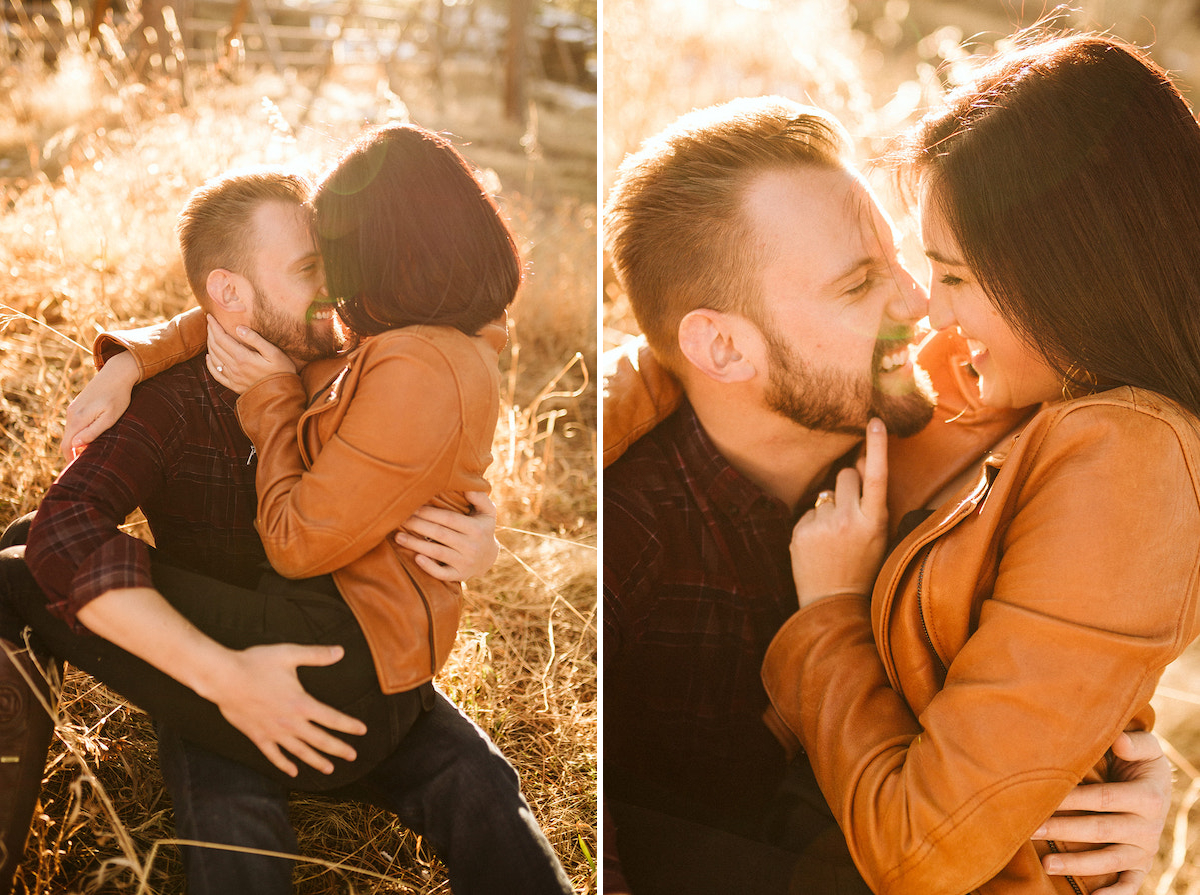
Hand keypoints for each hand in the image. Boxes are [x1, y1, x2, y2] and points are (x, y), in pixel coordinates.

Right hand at [62, 350, 138, 460]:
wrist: (117, 373)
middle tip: (86, 466)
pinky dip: (79, 435)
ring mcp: (73, 409)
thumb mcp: (110, 417)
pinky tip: (90, 439)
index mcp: (78, 420)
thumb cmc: (118, 397)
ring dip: (76, 445)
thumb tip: (75, 446)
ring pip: (70, 433)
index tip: (80, 471)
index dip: (72, 460)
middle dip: (73, 455)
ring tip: (89, 455)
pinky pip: (74, 425)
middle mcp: (71, 415)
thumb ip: (93, 431)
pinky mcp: (77, 406)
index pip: (68, 447)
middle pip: (67, 441)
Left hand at [206, 315, 295, 393]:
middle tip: (209, 323)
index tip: (210, 316)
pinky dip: (210, 364)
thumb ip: (255, 339)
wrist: (283, 395)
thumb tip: (239, 328)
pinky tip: (209, 357)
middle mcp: (234, 367)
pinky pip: (216, 374)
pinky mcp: (234, 385)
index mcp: (242, 357)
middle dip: (210, 333)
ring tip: (210, 335)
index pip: (221, 338)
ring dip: (209, 345)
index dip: (214, 326)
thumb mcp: (274, 352)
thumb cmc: (282, 371)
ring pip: (214, 358)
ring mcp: (233, 378)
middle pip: (215, 346)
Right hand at [206, 642, 367, 777]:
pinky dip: (284, 764)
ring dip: (316, 761)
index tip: (362, 731)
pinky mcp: (257, 736)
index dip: (349, 725)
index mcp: (301, 703)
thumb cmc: (256, 663)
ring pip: (300, 751)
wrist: (223, 678)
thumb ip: (317, 655)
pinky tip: (293, 771)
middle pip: (320, 740)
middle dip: (339, 748)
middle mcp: (290, 722)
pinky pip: (274, 755)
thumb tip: (340, 651)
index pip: (332, 718)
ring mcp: (273, 732)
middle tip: (353, 756)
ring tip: (330, 769)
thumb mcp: (289, 654)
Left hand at [393, 491, 499, 579]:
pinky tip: (415, 558)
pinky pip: (442, 573)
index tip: (413, 507)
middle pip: (440, 534)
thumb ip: (479, 497)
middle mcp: (472, 546)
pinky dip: (429, 567)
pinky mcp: (460, 576)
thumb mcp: (487, 512)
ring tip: (398, 537)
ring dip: (416, 544)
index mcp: (477, 529)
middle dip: (418, 526)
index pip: (449, 519)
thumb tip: (468, 486)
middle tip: (400, 519)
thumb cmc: (482, 528)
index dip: (430, 513)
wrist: (488, 558)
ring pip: (437, 552)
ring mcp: (466, 563)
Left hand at [789, 418, 888, 607]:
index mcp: (874, 521)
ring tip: (834, 535)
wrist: (832, 603)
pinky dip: (813, 523)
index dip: (877, 446)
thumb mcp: (877, 535)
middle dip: (848, 484)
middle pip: (847, 474)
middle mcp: (849, 519)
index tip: (874, 420)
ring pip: (826, 492)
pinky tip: (818, 544)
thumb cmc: (861, 566)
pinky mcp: (801, 531)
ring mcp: (823, 524)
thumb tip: (861, 461)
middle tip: (850, 510)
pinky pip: (808, 511)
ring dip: (830, 505)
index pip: (878, 475)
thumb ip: (871, 501)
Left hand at [1035, 731, 1171, 892]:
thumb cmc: (1137, 761)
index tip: (1040, 796)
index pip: (1102, 799)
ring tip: (1046, 864)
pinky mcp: (1140, 865)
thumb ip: (1135, 741)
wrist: (1154, 785)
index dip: (1072, 799)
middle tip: (1030, 829)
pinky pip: (1130, 885)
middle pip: (1099, 830)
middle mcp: (1149, 827)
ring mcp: (1144, 849)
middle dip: (1063, 830)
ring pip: (1109, 860)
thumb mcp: (1144, 747)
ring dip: (1078, 865)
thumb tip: (1119, 740)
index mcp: (1148, 797)